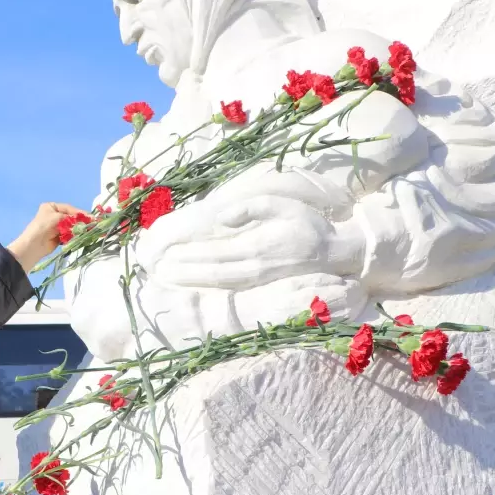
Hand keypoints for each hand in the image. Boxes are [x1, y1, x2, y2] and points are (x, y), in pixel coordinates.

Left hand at [7, 202, 86, 274]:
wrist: (34, 244)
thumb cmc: (44, 226)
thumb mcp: (58, 218)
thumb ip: (73, 218)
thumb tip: (87, 219)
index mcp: (51, 207)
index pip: (69, 208)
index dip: (79, 213)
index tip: (90, 217)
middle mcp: (54, 215)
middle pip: (71, 217)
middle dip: (80, 221)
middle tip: (91, 224)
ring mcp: (56, 226)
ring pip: (71, 226)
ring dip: (78, 229)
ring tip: (88, 231)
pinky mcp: (58, 237)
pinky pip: (69, 234)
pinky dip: (75, 235)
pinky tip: (81, 236)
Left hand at [135, 195, 364, 289]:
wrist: (336, 251)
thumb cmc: (308, 223)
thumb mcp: (282, 205)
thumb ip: (251, 208)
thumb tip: (223, 218)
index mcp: (257, 246)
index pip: (214, 254)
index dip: (188, 256)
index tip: (166, 255)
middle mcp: (255, 266)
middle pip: (211, 273)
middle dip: (183, 272)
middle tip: (158, 270)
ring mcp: (259, 278)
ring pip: (218, 283)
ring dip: (192, 281)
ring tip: (169, 278)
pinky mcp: (262, 283)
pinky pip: (231, 289)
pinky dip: (209, 287)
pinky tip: (194, 284)